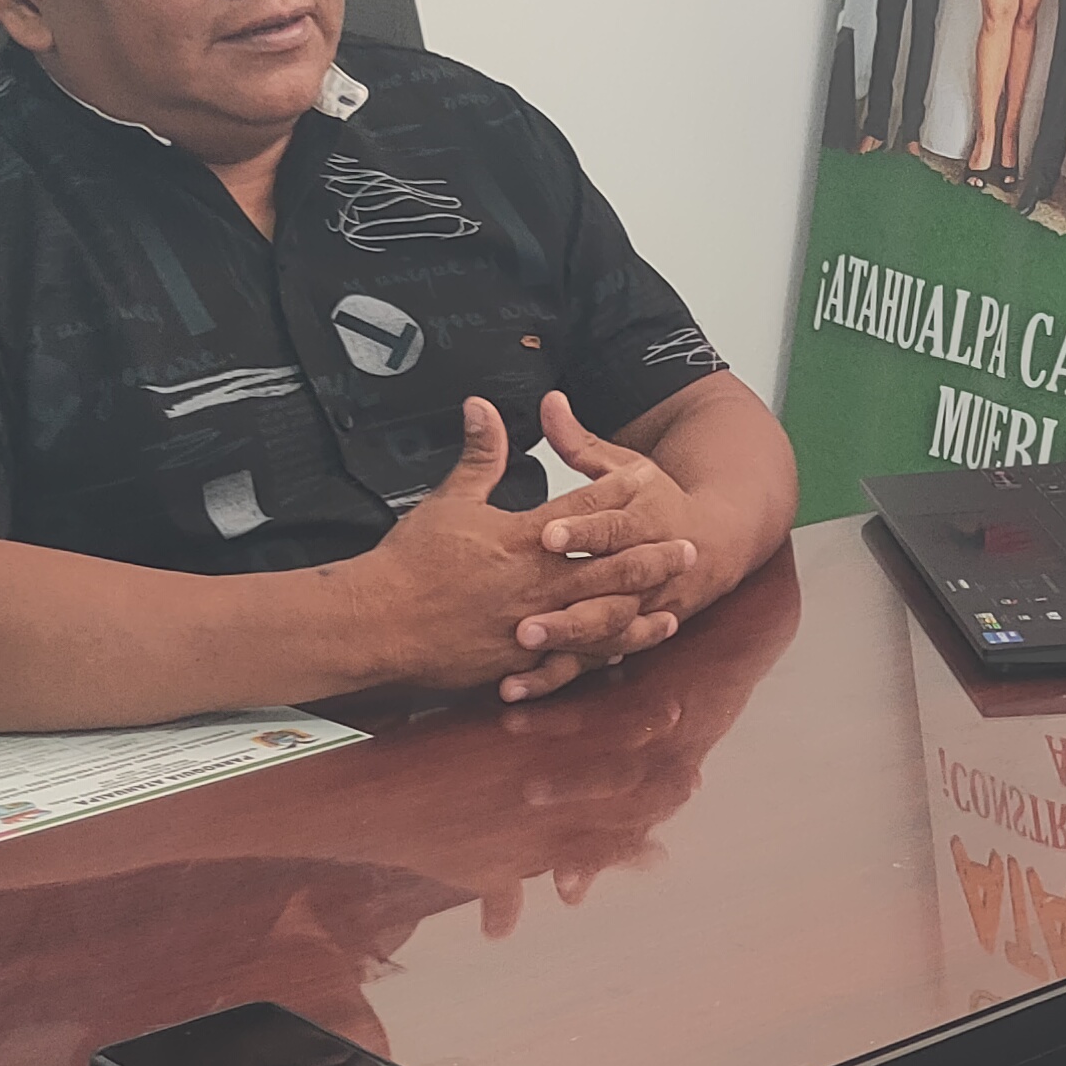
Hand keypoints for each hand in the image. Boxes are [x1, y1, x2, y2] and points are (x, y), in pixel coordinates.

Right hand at [356, 396, 694, 700]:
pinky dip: (598, 656)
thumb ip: (478, 455)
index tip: (649, 483)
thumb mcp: (448, 500)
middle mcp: (535, 582)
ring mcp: (530, 625)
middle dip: (651, 558)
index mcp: (521, 538)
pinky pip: (570, 660)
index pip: (582, 512)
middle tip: (688, 550)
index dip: (618, 496)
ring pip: (600, 619)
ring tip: (671, 610)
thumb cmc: (411, 560)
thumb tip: (482, 404)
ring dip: (639, 614)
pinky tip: (621, 653)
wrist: (377, 620)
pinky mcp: (517, 660)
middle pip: (609, 567)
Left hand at [521, 391, 722, 698]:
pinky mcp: (628, 636)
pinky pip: (592, 661)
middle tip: (522, 620)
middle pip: (608, 593)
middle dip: (567, 610)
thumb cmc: (661, 501)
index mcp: (646, 520)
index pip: (612, 526)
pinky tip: (518, 686)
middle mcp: (647, 569)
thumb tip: (548, 400)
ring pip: (603, 634)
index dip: (581, 531)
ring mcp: (641, 608)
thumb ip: (581, 442)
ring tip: (520, 652)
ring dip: (562, 647)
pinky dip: (557, 676)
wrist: (717, 543)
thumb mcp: (627, 468)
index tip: (544, 532)